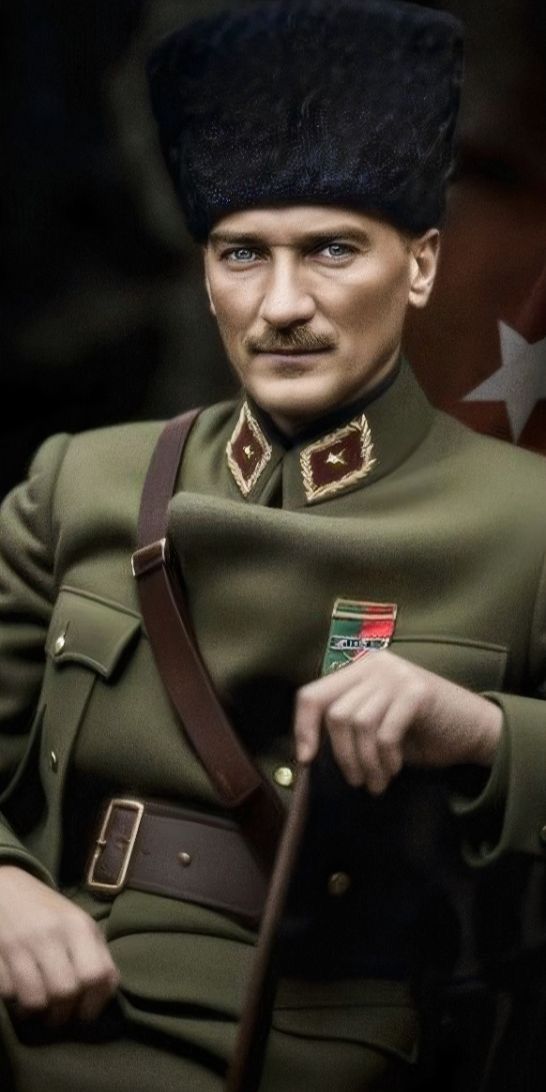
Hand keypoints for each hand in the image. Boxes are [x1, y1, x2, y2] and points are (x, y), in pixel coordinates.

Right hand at [0, 866, 118, 1025]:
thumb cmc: (48, 911)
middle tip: (60, 1017)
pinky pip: (8, 993)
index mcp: (78, 926)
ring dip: (38, 1012)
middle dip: (63, 1014)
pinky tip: (19, 992)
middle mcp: (51, 934)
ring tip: (39, 1008)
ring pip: (35, 999)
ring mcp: (21, 944)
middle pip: (65, 991)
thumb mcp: (78, 922)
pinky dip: (14, 1000)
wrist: (5, 887)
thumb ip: (96, 953)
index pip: (96, 975)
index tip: (86, 1013)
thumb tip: (106, 991)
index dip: (94, 1003)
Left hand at [294, 650, 502, 793]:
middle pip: (335, 712)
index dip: (303, 728)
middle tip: (357, 781)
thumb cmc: (420, 732)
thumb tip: (306, 752)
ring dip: (365, 763)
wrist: (475, 731)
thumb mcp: (375, 724)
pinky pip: (385, 732)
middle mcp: (375, 665)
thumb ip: (346, 726)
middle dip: (342, 755)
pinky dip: (386, 758)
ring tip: (377, 782)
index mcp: (358, 670)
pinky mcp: (418, 691)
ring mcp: (397, 674)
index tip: (307, 759)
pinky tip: (395, 769)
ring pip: (357, 723)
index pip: (312, 694)